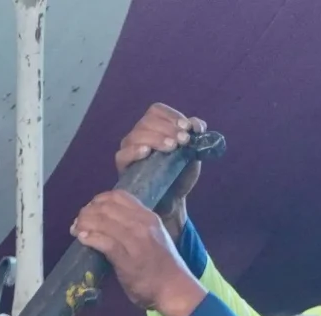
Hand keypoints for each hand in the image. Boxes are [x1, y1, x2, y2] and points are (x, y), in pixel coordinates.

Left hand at [71, 192, 206, 315]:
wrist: (174, 289)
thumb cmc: (162, 267)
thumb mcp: (153, 237)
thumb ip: (136, 228)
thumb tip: (111, 224)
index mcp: (148, 216)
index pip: (118, 196)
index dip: (99, 199)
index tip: (90, 210)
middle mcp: (142, 223)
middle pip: (106, 206)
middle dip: (87, 212)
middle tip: (78, 223)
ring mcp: (135, 239)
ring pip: (101, 221)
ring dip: (84, 224)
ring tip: (76, 230)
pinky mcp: (126, 257)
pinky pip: (103, 241)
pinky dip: (89, 238)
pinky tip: (82, 240)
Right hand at [115, 103, 205, 229]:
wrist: (172, 201)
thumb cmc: (180, 174)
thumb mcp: (193, 154)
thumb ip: (197, 137)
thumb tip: (197, 125)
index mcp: (156, 127)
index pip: (157, 110)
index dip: (172, 116)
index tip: (187, 127)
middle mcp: (140, 134)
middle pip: (148, 121)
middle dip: (168, 128)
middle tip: (183, 140)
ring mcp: (130, 149)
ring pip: (136, 135)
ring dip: (156, 138)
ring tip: (171, 148)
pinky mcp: (123, 166)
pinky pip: (123, 154)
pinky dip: (135, 150)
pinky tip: (147, 152)